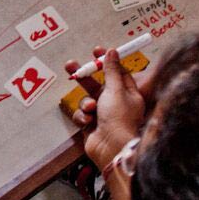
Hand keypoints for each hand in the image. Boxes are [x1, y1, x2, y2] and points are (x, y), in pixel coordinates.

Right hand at [75, 49, 145, 169]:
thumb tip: (112, 52)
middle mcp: (116, 103)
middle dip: (84, 76)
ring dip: (86, 103)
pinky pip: (82, 114)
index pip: (117, 72)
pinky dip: (83, 116)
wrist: (111, 148)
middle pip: (97, 84)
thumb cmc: (119, 118)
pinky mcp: (92, 125)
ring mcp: (103, 115)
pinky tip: (88, 122)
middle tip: (70, 65)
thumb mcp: (115, 90)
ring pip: (87, 100)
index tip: (95, 51)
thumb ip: (111, 70)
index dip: (106, 61)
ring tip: (91, 109)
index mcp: (128, 94)